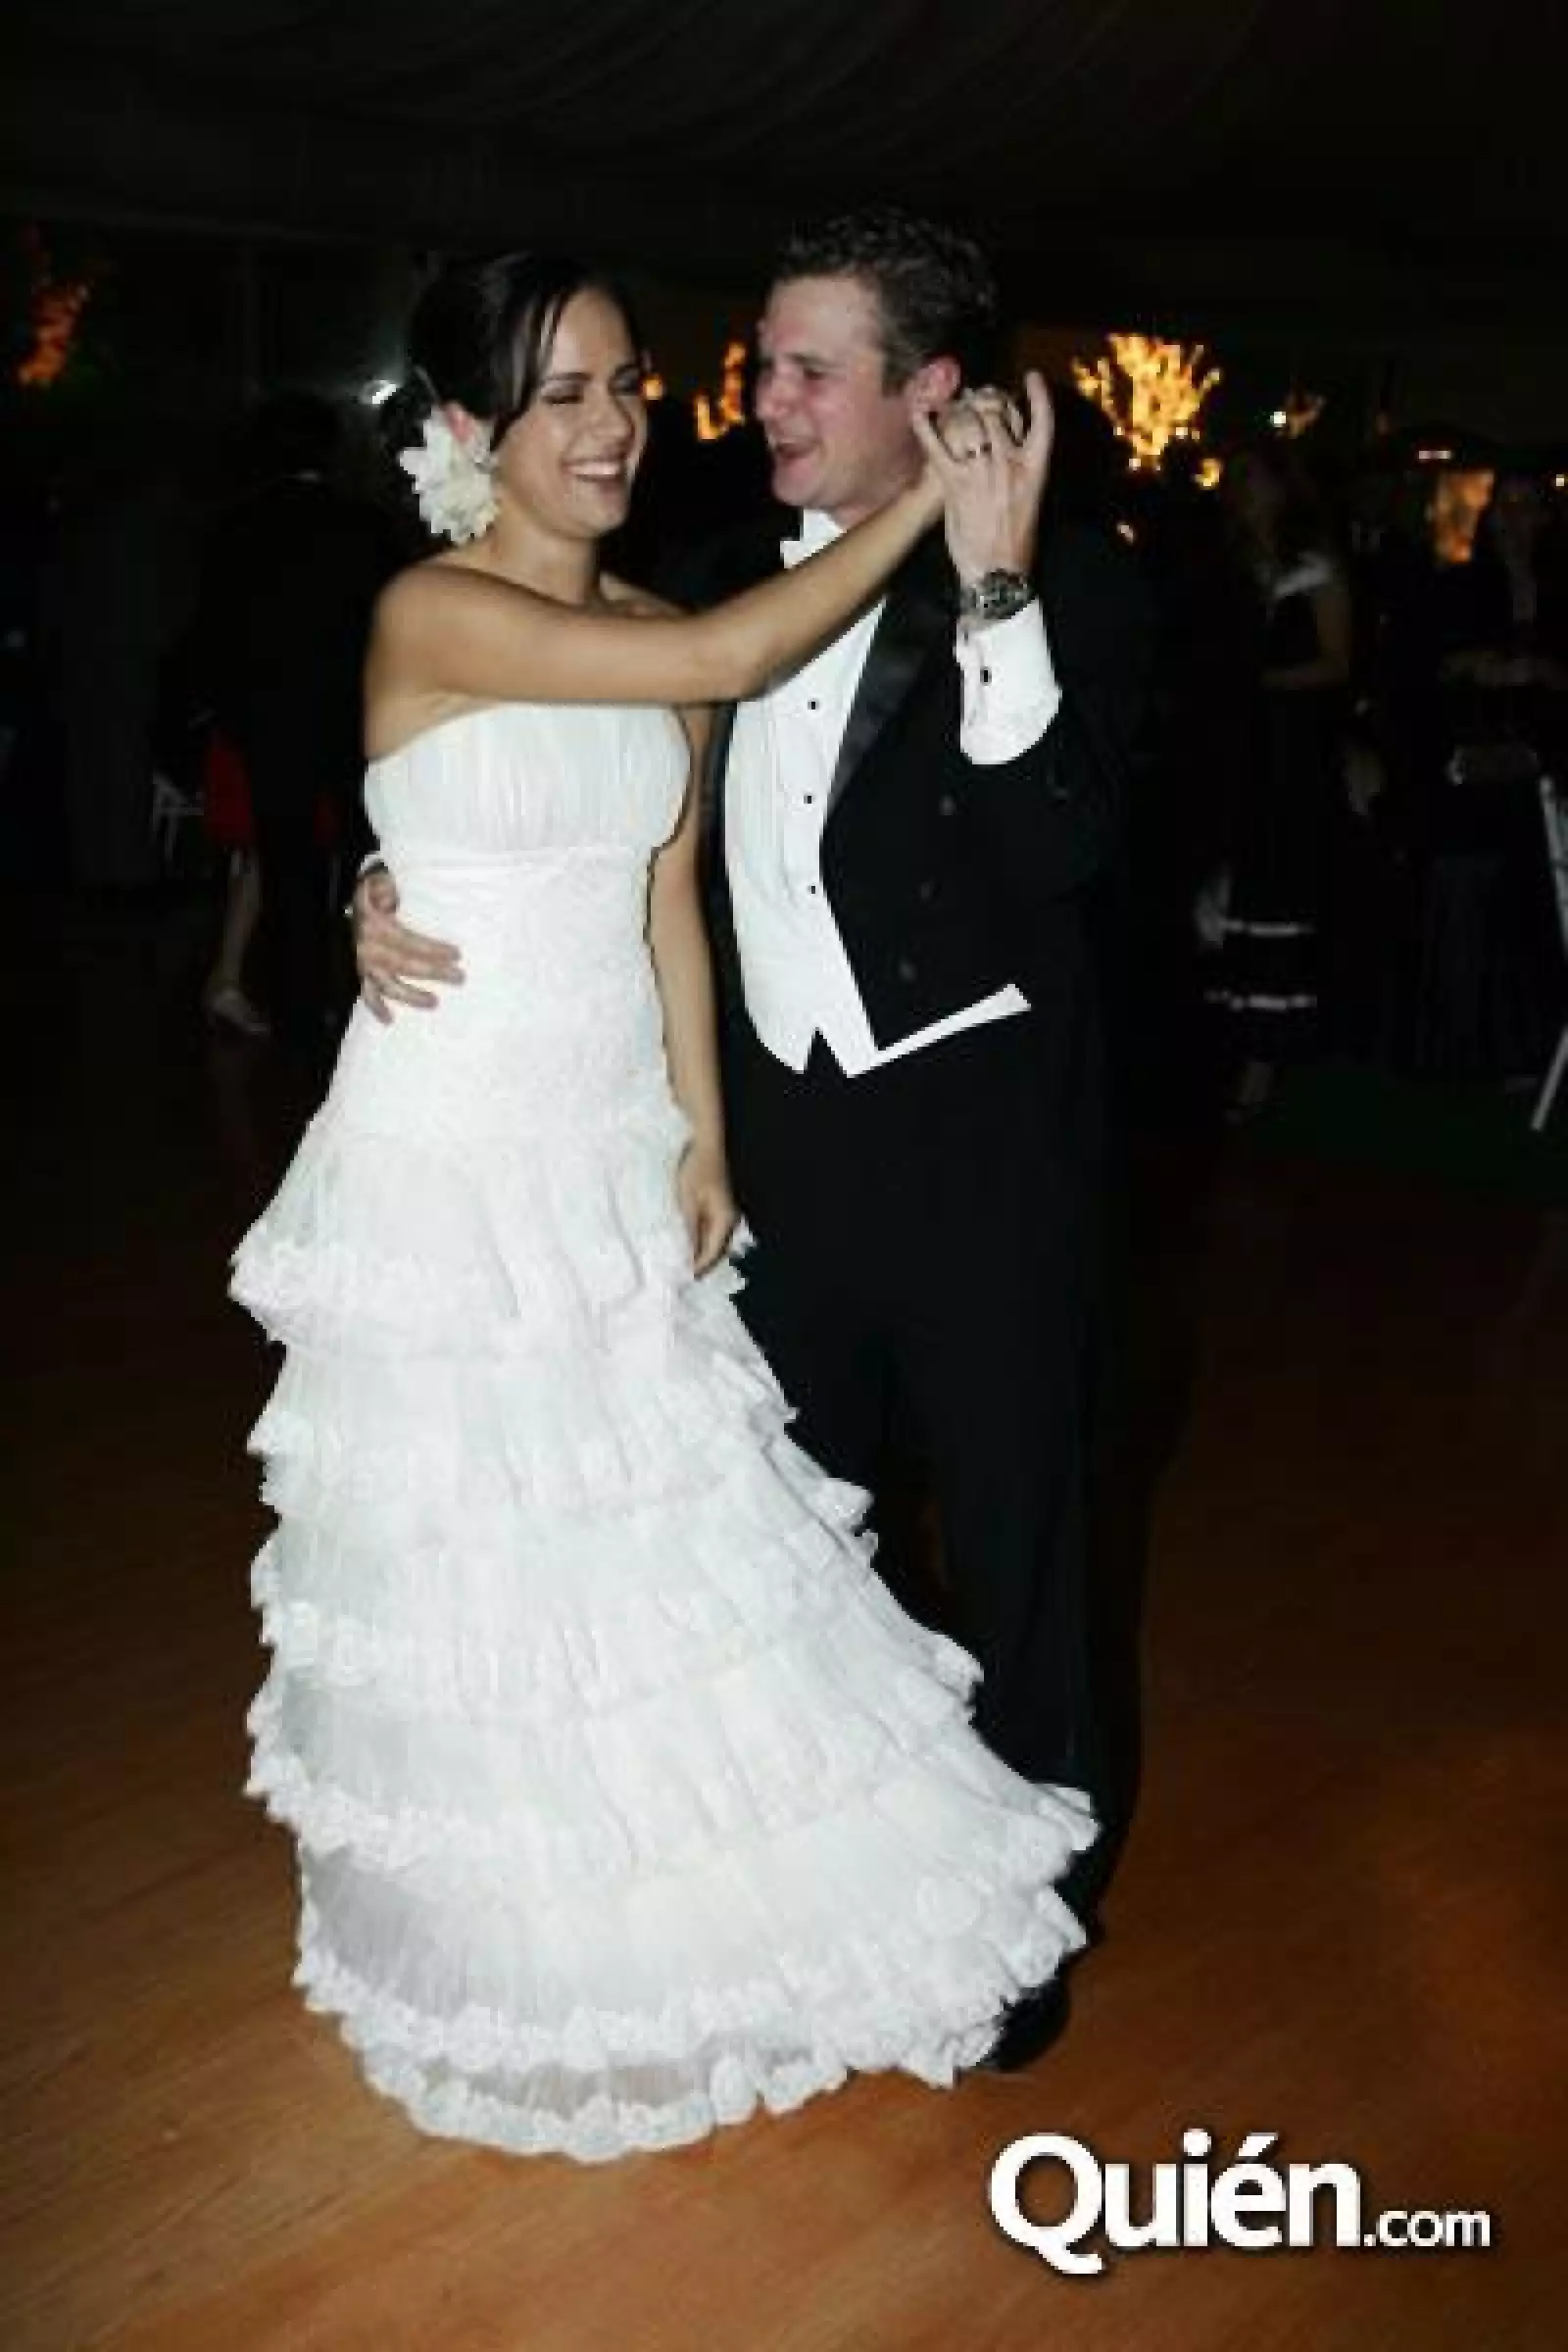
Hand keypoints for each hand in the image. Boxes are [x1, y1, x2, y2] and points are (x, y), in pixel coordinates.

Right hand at [352, 864, 463, 1023]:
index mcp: (375, 926)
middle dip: (434, 973)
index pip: (410, 942)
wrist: (333, 908)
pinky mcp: (355, 974)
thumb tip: (392, 899)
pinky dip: (375, 1008)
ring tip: (434, 1002)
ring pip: (388, 985)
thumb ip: (384, 887)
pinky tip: (389, 1020)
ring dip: (411, 996)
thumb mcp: (373, 883)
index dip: (433, 949)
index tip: (457, 954)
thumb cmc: (364, 894)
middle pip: (406, 965)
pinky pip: (365, 994)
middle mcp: (368, 949)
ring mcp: (361, 965)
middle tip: (459, 978)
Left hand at [675, 1139, 737, 1274]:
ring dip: (697, 1252)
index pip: (712, 1254)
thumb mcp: (687, 1202)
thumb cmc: (696, 1171)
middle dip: (698, 1263)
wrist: (705, 1145)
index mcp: (725, 1221)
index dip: (697, 1268)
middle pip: (715, 1251)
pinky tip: (682, 1241)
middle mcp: (730, 1220)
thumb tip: (687, 1255)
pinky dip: (697, 1239)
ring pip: (711, 1242)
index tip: (681, 1280)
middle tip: (677, 1274)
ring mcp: (724, 1214)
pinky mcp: (716, 1208)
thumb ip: (689, 1230)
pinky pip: (708, 1231)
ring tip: (677, 1261)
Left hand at [914, 372, 1052, 584]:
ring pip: (968, 420)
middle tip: (977, 399)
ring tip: (954, 407)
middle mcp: (1009, 462)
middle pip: (997, 412)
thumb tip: (1013, 448)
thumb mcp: (1032, 499)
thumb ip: (1023, 470)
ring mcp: (980, 470)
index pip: (1042, 421)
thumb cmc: (1017, 540)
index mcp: (1034, 467)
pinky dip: (924, 423)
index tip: (1031, 378)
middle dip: (985, 400)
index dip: (1038, 395)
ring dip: (959, 409)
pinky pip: (935, 444)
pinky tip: (919, 410)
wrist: (996, 571)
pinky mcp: (953, 482)